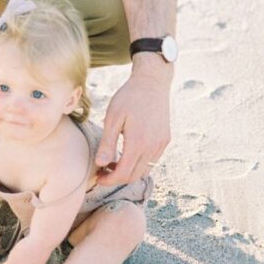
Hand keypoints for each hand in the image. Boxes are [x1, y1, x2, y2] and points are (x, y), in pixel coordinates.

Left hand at [95, 61, 171, 185]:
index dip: (109, 180)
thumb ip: (107, 143)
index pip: (123, 174)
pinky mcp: (165, 140)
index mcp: (138, 142)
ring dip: (129, 172)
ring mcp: (161, 144)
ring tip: (114, 162)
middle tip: (103, 171)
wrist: (152, 82)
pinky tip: (128, 153)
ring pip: (144, 170)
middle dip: (117, 178)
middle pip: (134, 176)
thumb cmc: (128, 97)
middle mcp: (153, 147)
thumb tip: (100, 165)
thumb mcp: (113, 118)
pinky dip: (139, 163)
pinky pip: (152, 161)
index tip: (98, 177)